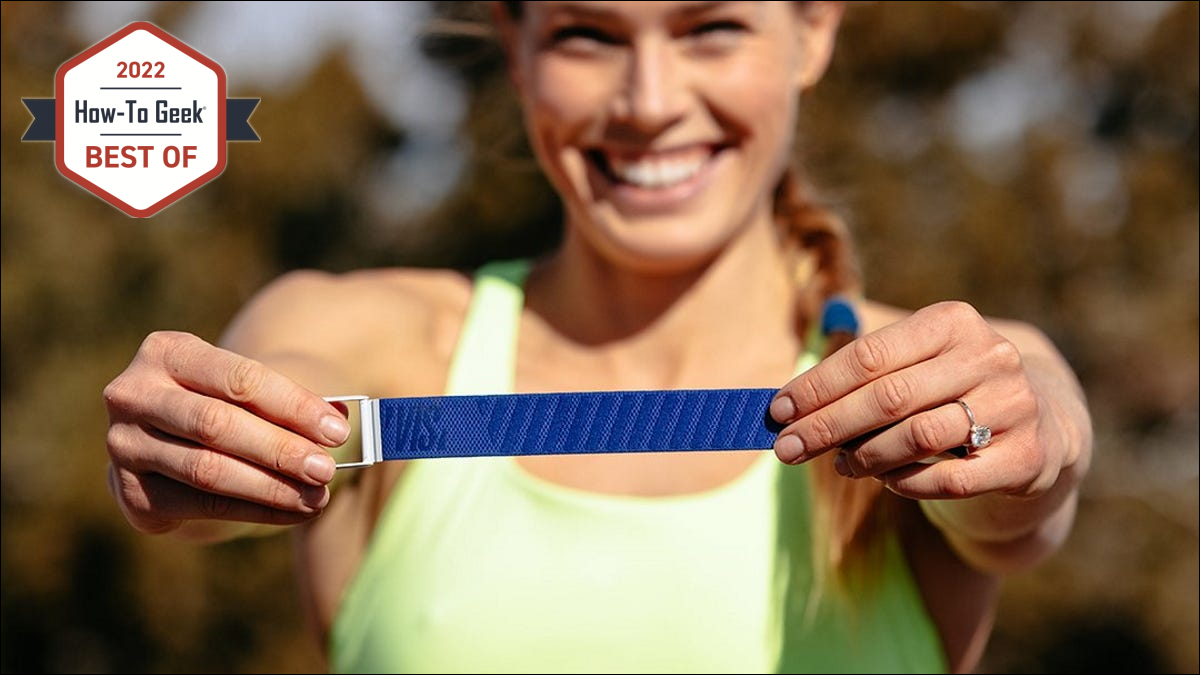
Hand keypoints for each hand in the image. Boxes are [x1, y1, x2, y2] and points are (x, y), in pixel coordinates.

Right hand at [103, 331, 349, 534]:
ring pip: (207, 470)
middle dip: (279, 450)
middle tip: (326, 469)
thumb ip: (293, 402)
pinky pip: (202, 504)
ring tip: (317, 496)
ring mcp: (124, 445)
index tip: (337, 431)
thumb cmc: (232, 404)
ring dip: (270, 487)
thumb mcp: (257, 390)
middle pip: (217, 425)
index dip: (292, 406)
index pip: (239, 378)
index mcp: (167, 352)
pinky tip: (294, 511)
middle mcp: (134, 394)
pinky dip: (255, 510)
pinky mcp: (131, 493)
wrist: (180, 440)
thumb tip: (341, 419)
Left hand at [770, 301, 1064, 501]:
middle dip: (827, 426)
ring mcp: (1015, 406)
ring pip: (918, 437)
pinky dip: (908, 482)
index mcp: (953, 321)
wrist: (1042, 423)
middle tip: (786, 450)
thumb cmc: (949, 389)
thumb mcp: (914, 360)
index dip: (817, 387)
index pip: (869, 356)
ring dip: (866, 456)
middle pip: (888, 397)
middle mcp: (990, 356)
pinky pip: (951, 479)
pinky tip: (888, 480)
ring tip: (840, 464)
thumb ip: (858, 368)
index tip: (776, 412)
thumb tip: (783, 400)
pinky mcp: (1028, 456)